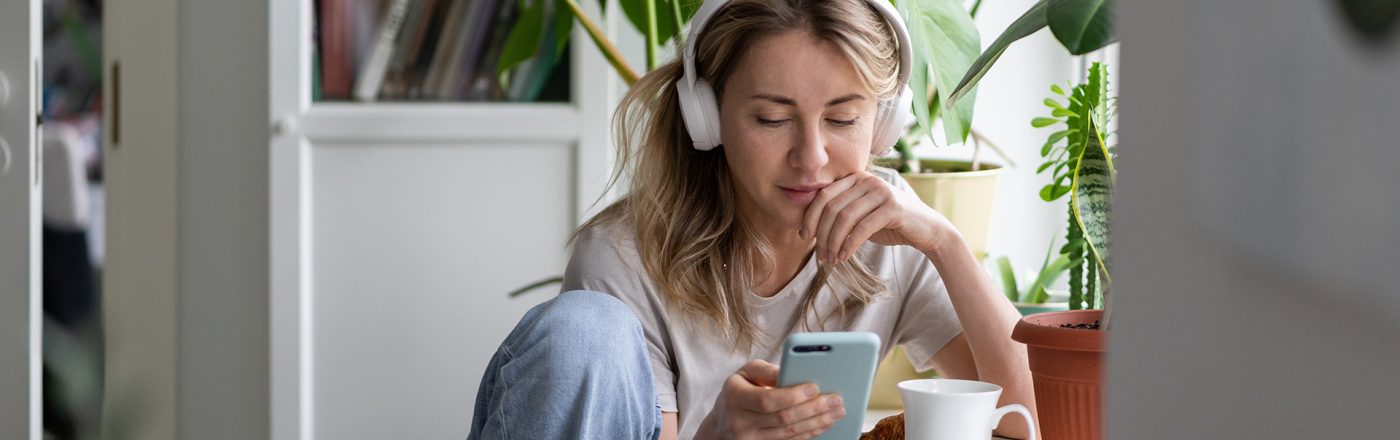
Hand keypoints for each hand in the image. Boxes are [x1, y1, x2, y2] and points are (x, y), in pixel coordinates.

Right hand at [698, 360, 845, 439]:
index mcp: (735, 397)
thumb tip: (794, 372)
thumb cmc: (739, 391)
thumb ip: (767, 371)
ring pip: (789, 433)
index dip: (793, 396)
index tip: (815, 387)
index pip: (767, 400)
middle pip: (783, 418)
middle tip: (836, 400)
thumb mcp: (745, 373)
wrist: (721, 426)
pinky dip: (810, 432)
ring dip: (817, 422)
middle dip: (813, 409)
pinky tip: (824, 423)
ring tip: (837, 411)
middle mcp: (740, 422)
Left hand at [801, 170, 950, 263]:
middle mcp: (868, 180)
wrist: (925, 230)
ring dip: (834, 242)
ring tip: (831, 259)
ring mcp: (881, 191)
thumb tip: (809, 228)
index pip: (824, 195)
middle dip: (822, 233)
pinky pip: (862, 227)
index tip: (804, 236)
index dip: (810, 216)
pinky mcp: (893, 207)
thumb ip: (840, 215)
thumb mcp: (860, 216)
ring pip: (845, 218)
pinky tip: (845, 257)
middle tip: (820, 255)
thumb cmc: (889, 224)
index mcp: (856, 178)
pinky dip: (850, 244)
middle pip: (832, 207)